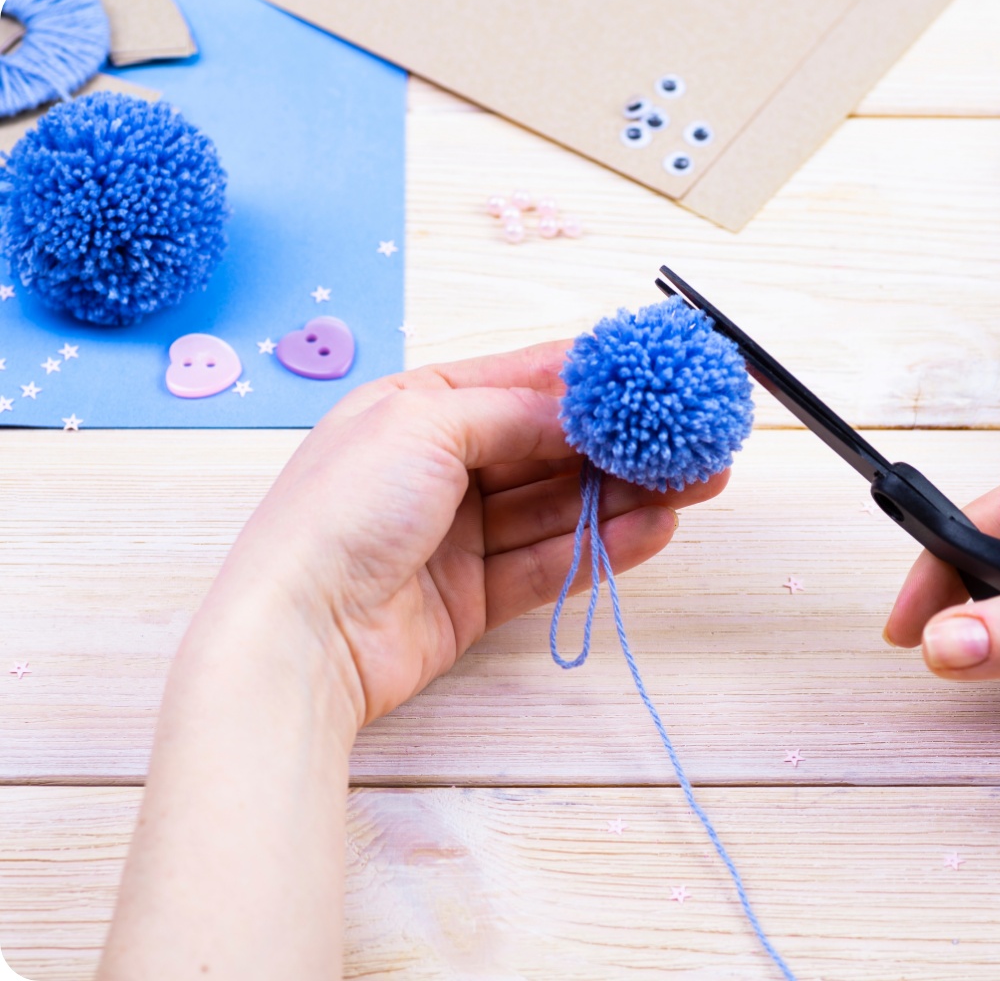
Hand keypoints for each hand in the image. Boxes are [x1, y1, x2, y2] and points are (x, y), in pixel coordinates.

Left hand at [210, 341, 726, 728]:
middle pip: (550, 448)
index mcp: (416, 408)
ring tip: (696, 482)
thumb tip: (585, 412)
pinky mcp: (475, 596)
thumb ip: (516, 412)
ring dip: (627, 493)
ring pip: (559, 505)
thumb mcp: (427, 423)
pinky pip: (552, 562)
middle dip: (624, 442)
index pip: (520, 382)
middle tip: (695, 438)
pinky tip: (655, 526)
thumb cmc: (342, 510)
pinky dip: (604, 544)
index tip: (657, 372)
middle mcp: (439, 467)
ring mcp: (458, 534)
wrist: (297, 634)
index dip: (591, 378)